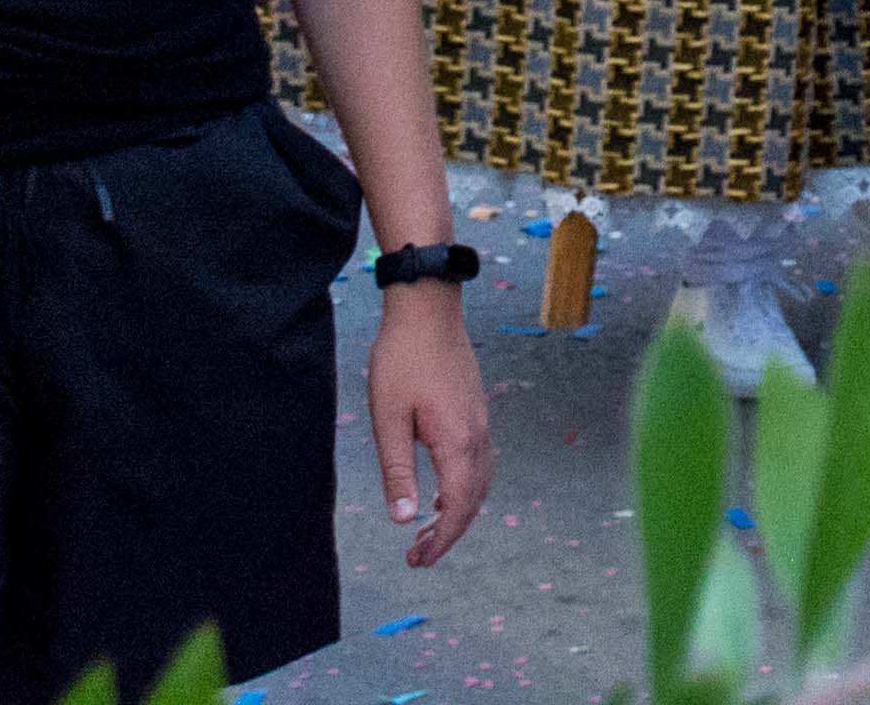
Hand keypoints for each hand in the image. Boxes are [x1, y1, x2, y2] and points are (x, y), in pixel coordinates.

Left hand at [373, 280, 493, 563]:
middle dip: (448, 533)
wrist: (428, 307)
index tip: (416, 561)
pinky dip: (464, 489)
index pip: (456, 508)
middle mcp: (478, 436)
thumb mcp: (389, 419)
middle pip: (473, 501)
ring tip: (428, 531)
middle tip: (417, 556)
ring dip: (458, 512)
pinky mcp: (476, 411)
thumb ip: (398, 471)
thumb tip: (403, 521)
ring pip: (480, 483)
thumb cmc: (402, 359)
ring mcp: (481, 422)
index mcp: (458, 442)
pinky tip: (441, 491)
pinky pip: (479, 464)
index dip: (439, 541)